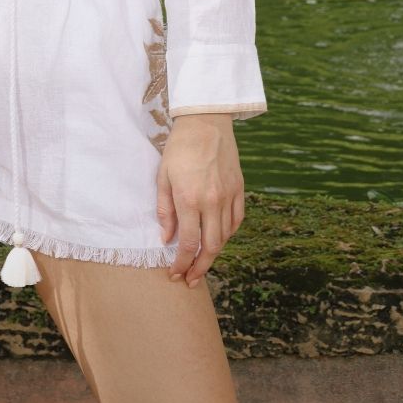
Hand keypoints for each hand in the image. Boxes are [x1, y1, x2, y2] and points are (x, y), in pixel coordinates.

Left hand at [156, 113, 244, 287]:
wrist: (206, 122)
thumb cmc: (179, 148)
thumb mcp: (163, 177)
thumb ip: (165, 210)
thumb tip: (167, 239)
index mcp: (189, 199)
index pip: (188, 243)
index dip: (182, 264)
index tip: (175, 274)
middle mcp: (212, 201)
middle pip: (210, 247)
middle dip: (200, 268)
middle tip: (190, 279)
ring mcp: (228, 196)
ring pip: (225, 237)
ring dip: (213, 254)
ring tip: (201, 263)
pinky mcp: (239, 189)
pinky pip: (236, 221)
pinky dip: (227, 235)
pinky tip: (218, 239)